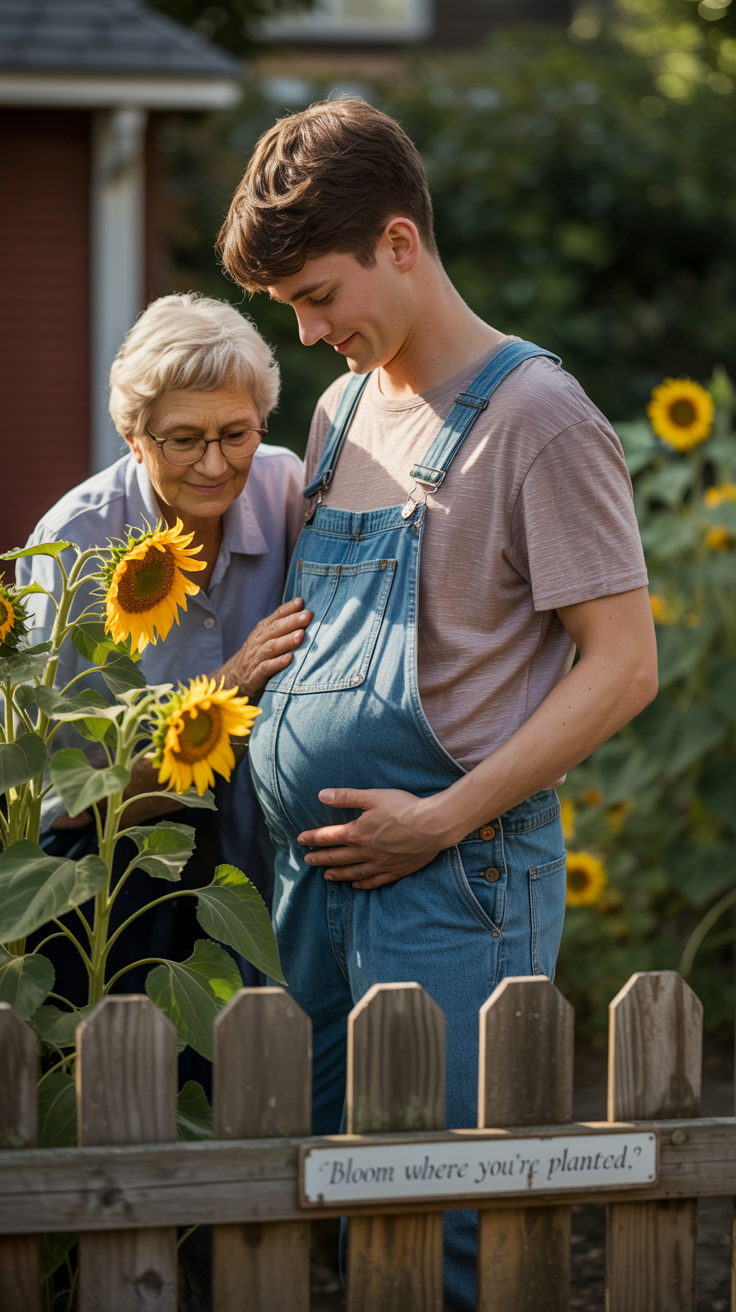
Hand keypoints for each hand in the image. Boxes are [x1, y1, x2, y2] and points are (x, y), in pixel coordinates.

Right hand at [215, 598, 312, 700]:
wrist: (234, 678)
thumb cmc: (257, 655)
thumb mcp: (265, 637)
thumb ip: (281, 625)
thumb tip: (302, 609)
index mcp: (263, 630)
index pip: (276, 616)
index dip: (288, 608)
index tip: (301, 602)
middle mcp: (259, 641)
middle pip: (275, 629)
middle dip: (292, 621)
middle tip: (308, 615)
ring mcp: (256, 657)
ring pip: (272, 647)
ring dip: (287, 641)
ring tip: (301, 635)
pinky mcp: (256, 675)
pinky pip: (266, 668)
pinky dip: (278, 663)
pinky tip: (289, 659)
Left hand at [297, 788, 448, 889]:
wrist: (433, 826)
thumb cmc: (404, 807)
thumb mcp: (373, 796)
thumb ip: (346, 797)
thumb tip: (321, 795)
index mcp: (357, 832)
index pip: (328, 837)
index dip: (312, 838)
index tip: (301, 840)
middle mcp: (365, 852)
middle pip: (337, 857)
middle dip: (320, 858)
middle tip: (308, 860)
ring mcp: (381, 864)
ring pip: (353, 872)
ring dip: (338, 874)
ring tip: (326, 876)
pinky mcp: (396, 870)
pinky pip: (375, 881)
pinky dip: (363, 884)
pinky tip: (356, 885)